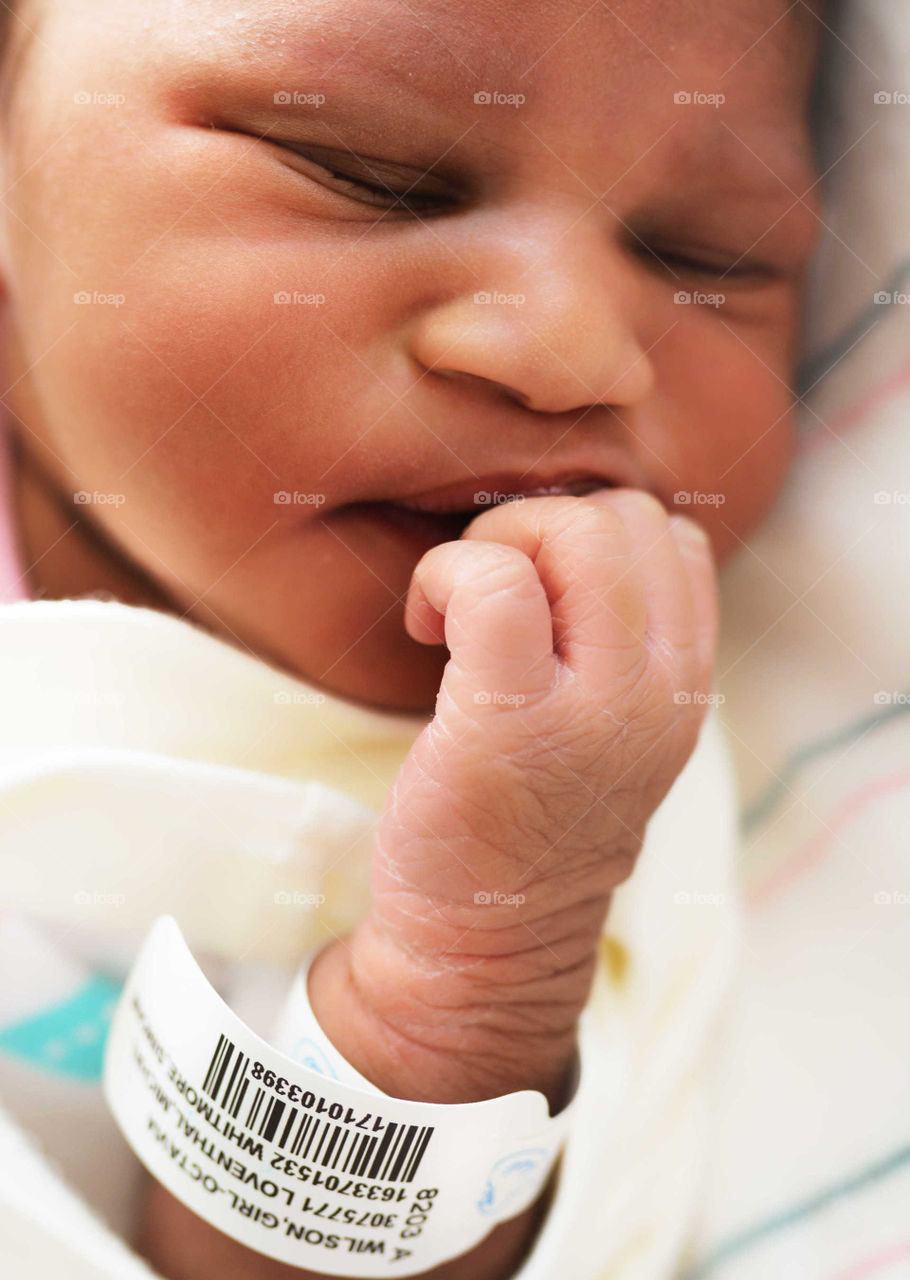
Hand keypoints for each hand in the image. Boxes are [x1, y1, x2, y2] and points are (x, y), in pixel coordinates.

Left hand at [347, 489, 718, 1080]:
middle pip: (629, 520)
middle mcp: (658, 692)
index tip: (537, 589)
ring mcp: (595, 708)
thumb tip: (565, 542)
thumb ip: (619, 646)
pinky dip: (447, 575)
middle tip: (489, 590)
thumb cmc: (531, 825)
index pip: (675, 540)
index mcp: (684, 686)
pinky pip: (492, 584)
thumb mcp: (615, 734)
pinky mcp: (511, 722)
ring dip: (499, 542)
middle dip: (540, 525)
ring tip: (458, 606)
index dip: (594, 535)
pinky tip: (425, 624)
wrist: (487, 945)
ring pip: (576, 534)